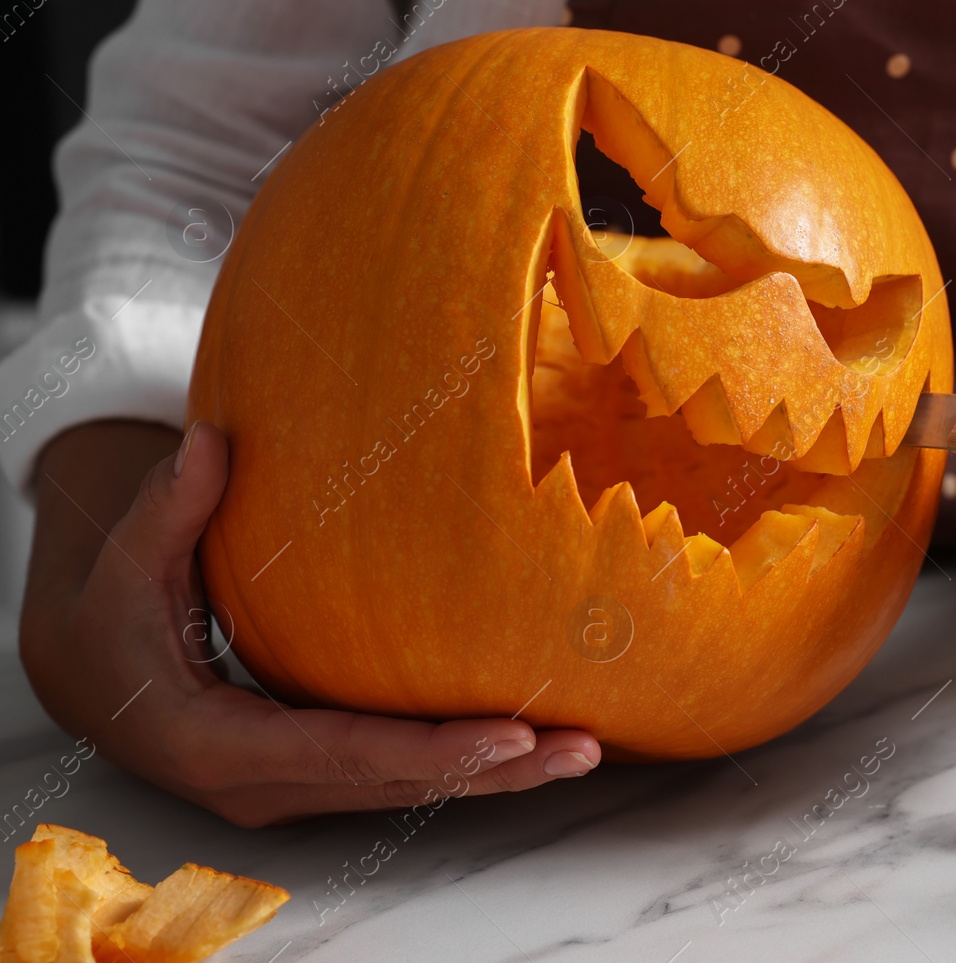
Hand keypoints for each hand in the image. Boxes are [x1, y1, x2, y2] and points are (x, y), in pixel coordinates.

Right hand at [20, 420, 600, 826]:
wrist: (94, 675)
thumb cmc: (113, 615)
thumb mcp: (125, 563)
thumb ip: (169, 509)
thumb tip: (207, 442)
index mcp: (213, 744)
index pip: (342, 754)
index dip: (431, 750)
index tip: (511, 736)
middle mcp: (263, 785)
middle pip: (396, 786)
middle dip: (493, 772)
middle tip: (579, 747)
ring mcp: (295, 788)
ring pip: (409, 791)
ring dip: (497, 775)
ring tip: (582, 748)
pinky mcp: (320, 775)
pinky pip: (403, 775)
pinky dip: (469, 764)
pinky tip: (534, 742)